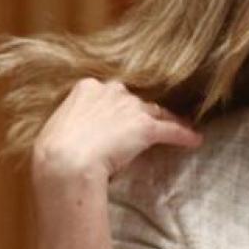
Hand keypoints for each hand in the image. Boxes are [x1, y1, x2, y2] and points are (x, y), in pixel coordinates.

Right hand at [31, 78, 202, 185]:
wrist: (65, 161)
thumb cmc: (53, 151)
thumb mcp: (59, 127)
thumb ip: (74, 123)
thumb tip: (76, 136)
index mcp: (87, 88)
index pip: (111, 95)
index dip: (117, 107)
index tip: (121, 115)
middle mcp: (112, 92)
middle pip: (135, 101)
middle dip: (141, 112)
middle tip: (146, 124)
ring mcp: (131, 108)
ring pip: (157, 113)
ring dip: (167, 121)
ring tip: (180, 128)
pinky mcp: (147, 127)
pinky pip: (172, 130)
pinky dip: (185, 135)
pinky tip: (195, 140)